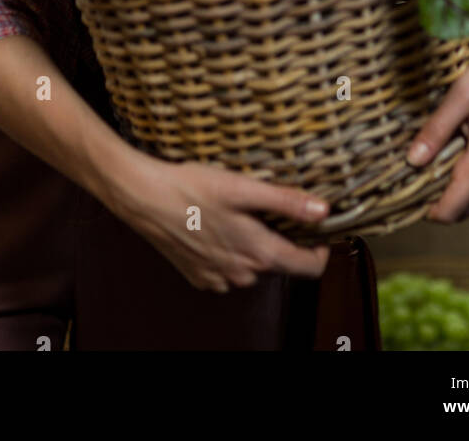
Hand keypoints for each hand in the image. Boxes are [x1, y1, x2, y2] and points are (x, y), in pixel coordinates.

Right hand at [106, 151, 330, 291]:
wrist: (144, 199)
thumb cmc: (192, 188)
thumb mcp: (244, 188)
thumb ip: (286, 202)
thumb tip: (324, 211)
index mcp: (259, 254)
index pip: (309, 267)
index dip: (320, 248)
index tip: (317, 227)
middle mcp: (242, 274)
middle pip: (279, 263)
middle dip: (280, 237)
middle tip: (266, 206)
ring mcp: (219, 279)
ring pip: (252, 265)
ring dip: (252, 243)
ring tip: (236, 211)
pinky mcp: (199, 276)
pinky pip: (227, 268)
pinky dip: (228, 250)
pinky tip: (215, 224)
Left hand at [405, 16, 468, 222]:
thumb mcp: (461, 95)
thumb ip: (436, 130)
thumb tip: (412, 161)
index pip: (452, 210)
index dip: (428, 210)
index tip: (408, 194)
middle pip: (466, 210)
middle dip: (442, 202)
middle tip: (420, 177)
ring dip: (461, 190)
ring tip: (439, 161)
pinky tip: (466, 153)